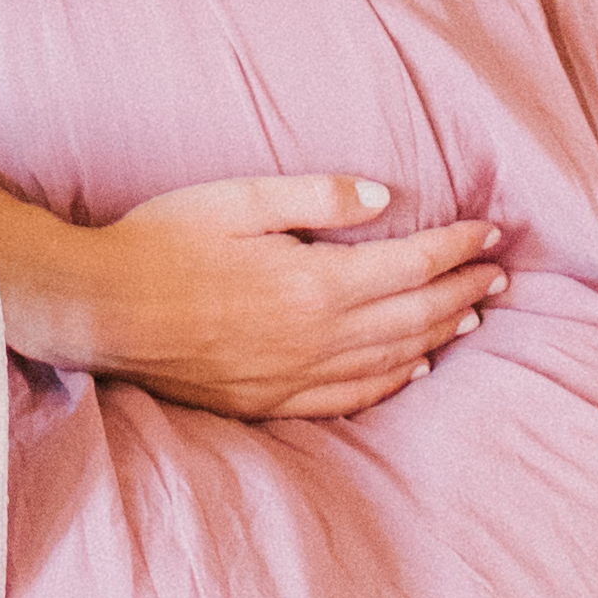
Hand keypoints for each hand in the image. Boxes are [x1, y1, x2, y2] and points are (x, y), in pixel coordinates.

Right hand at [71, 164, 502, 423]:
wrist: (100, 311)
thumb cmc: (160, 242)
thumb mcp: (237, 200)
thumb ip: (315, 198)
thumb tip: (385, 198)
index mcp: (314, 283)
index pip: (412, 266)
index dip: (457, 249)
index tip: (491, 233)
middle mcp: (316, 337)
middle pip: (414, 316)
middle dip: (463, 292)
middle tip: (498, 274)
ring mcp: (294, 376)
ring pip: (391, 360)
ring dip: (438, 335)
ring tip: (472, 315)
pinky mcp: (269, 400)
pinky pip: (350, 398)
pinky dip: (392, 382)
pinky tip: (412, 369)